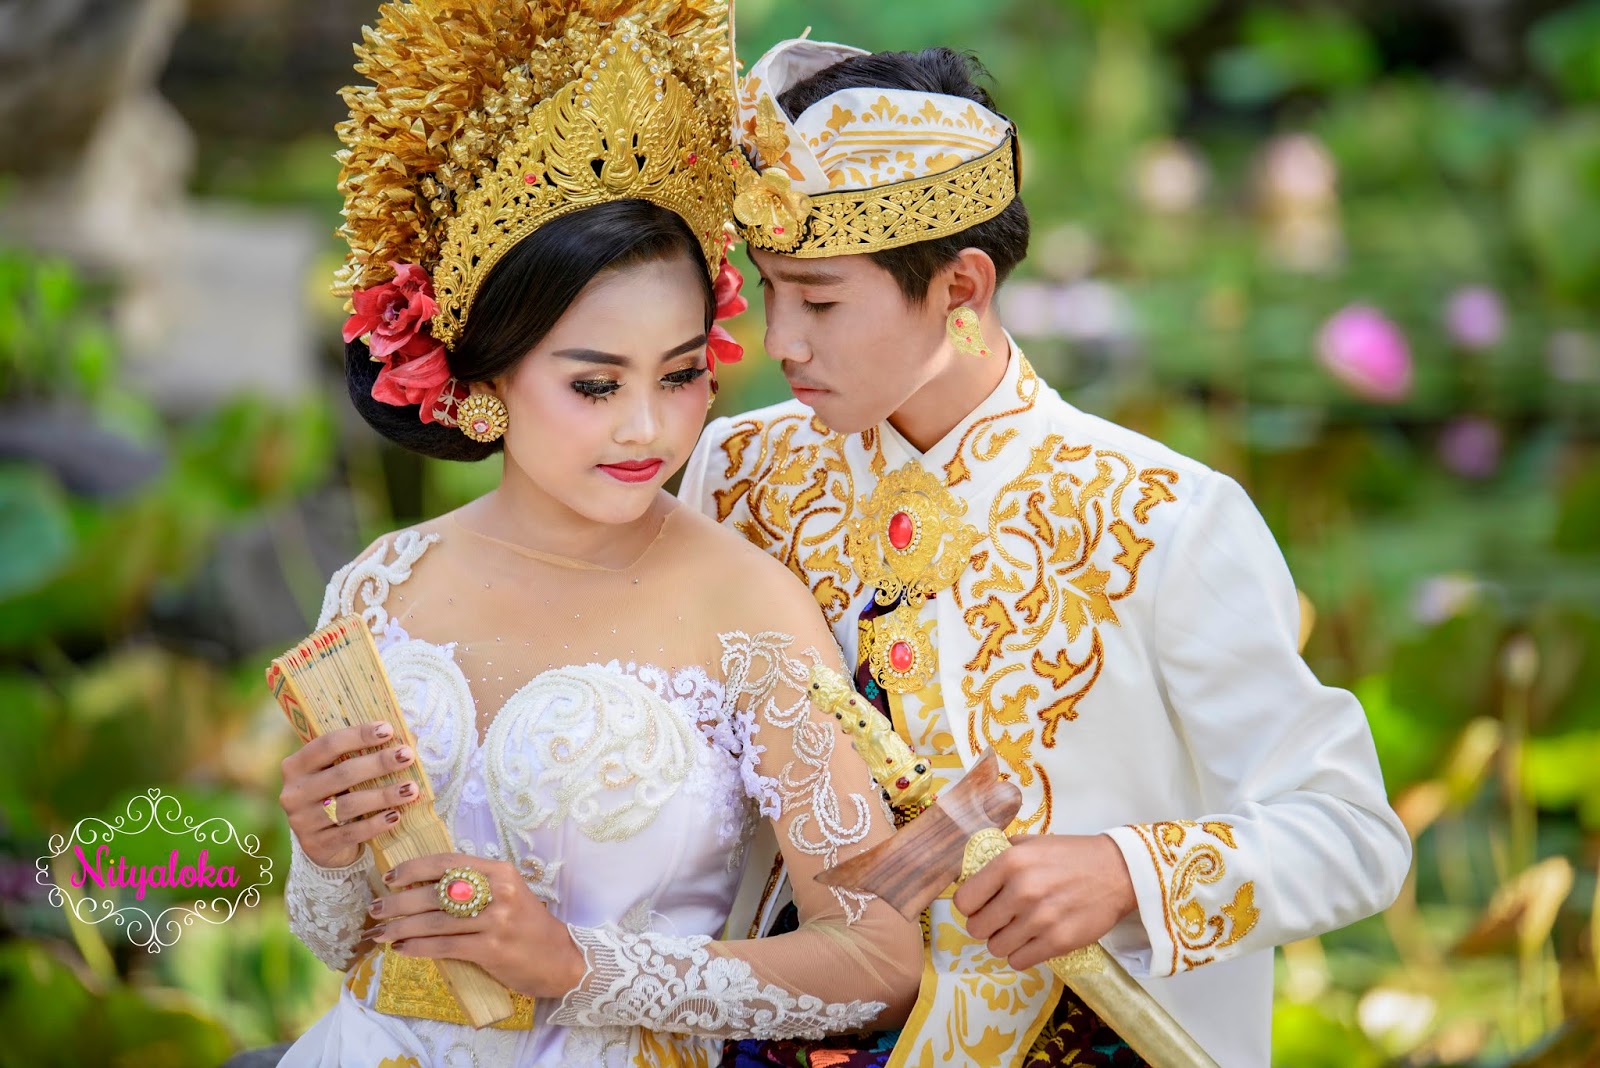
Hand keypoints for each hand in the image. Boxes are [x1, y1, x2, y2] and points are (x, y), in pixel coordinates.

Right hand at [278, 721, 421, 867]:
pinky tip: (395, 816)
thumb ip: (358, 755)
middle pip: (343, 773)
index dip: (359, 735)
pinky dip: (375, 824)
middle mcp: (294, 792)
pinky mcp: (317, 845)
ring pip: (349, 805)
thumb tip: (405, 737)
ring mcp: (302, 821)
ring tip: (411, 789)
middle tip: (408, 756)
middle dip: (379, 763)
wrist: (322, 843)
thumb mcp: (336, 773)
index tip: (389, 730)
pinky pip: (351, 833)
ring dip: (384, 795)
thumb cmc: (335, 796)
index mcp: (296, 766)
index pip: (328, 744)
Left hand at [369, 853, 585, 999]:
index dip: (414, 867)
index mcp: (499, 871)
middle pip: (436, 892)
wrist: (560, 957)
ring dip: (401, 927)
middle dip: (398, 901)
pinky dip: (419, 947)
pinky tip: (402, 949)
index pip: (448, 861)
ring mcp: (496, 920)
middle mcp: (498, 891)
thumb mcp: (507, 893)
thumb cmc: (527, 924)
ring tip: (381, 933)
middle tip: (375, 908)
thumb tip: (422, 886)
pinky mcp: (492, 948)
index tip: (390, 876)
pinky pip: (445, 946)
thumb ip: (473, 886)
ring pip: (435, 921)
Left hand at [952, 833, 1136, 971]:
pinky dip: (1022, 954)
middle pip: (977, 928)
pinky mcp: (1058, 942)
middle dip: (986, 926)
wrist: (1118, 872)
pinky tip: (1033, 941)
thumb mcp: (1032, 843)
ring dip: (1004, 942)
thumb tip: (974, 872)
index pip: (964, 901)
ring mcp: (1040, 919)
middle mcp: (1022, 891)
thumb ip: (1001, 855)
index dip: (970, 906)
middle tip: (1001, 920)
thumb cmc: (1072, 856)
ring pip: (996, 948)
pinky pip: (1019, 961)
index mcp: (1010, 862)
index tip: (981, 905)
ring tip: (1019, 931)